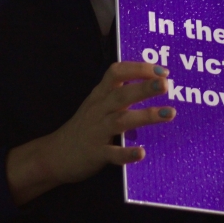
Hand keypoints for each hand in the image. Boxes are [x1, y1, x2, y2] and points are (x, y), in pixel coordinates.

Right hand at [7, 62, 173, 204]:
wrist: (54, 155)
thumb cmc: (85, 126)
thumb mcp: (98, 103)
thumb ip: (120, 92)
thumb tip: (152, 80)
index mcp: (100, 94)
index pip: (117, 72)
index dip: (139, 68)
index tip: (163, 72)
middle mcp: (98, 109)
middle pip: (122, 94)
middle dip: (144, 87)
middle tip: (166, 84)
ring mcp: (96, 131)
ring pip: (121, 120)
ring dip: (146, 116)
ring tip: (169, 113)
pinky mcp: (95, 154)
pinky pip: (112, 153)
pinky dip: (126, 154)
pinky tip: (141, 153)